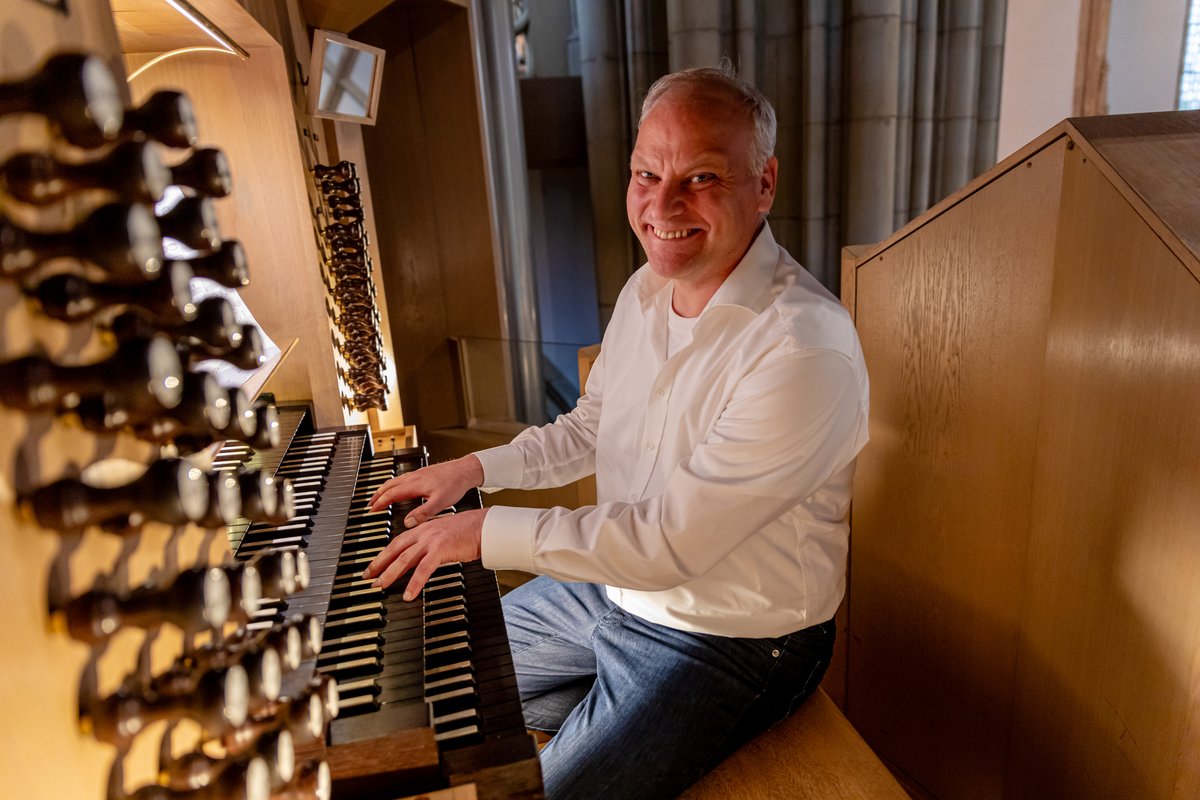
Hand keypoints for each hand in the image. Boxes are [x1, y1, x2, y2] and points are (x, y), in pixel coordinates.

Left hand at [362, 507, 487, 598]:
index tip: (374, 566)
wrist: (484, 526)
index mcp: (423, 529)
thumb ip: (430, 544)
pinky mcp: (440, 550)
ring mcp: (431, 541)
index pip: (397, 542)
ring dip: (390, 574)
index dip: (383, 555)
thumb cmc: (469, 531)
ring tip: (381, 586)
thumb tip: (423, 558)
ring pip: (404, 559)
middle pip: (395, 549)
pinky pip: (423, 569)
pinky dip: (415, 583)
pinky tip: (409, 594)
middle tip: (368, 577)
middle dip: (379, 564)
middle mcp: (423, 533)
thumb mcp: (443, 535)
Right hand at [368, 455, 483, 525]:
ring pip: (395, 480)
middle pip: (389, 485)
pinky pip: (402, 478)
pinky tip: (399, 489)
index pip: (391, 494)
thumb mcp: (440, 502)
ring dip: (385, 489)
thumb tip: (408, 522)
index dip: (380, 502)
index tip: (372, 509)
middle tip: (370, 504)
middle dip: (378, 495)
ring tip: (379, 497)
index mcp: (415, 485)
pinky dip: (394, 485)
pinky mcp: (423, 473)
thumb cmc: (455, 484)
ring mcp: (417, 474)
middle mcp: (413, 477)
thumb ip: (424, 513)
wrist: (465, 470)